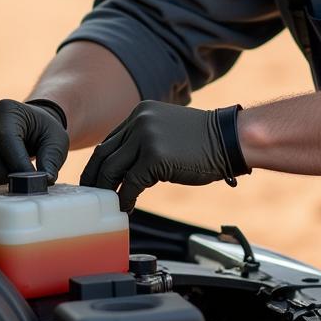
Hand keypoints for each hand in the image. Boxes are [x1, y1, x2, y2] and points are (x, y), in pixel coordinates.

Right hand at [0, 99, 68, 185]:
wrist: (29, 125)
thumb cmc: (43, 130)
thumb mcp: (56, 139)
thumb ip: (52, 159)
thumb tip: (45, 180)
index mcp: (6, 110)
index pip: (7, 141)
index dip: (18, 165)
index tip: (31, 181)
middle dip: (7, 176)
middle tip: (23, 187)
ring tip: (16, 181)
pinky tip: (3, 179)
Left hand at [80, 101, 248, 211]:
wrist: (229, 139)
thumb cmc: (203, 141)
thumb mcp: (166, 130)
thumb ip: (144, 140)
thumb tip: (123, 166)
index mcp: (140, 112)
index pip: (110, 140)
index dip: (99, 163)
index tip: (94, 179)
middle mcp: (139, 120)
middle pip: (104, 153)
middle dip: (94, 177)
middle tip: (91, 196)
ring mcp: (145, 137)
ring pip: (113, 169)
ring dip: (107, 190)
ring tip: (108, 206)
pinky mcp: (154, 156)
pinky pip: (130, 183)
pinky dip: (125, 198)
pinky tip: (127, 207)